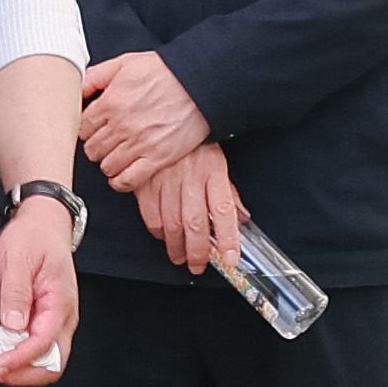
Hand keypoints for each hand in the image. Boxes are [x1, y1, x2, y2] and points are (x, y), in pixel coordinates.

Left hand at [0, 188, 81, 384]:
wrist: (43, 223)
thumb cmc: (34, 236)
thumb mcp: (18, 257)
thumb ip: (15, 292)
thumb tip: (13, 325)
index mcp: (60, 302)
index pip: (44, 344)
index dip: (19, 360)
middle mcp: (63, 317)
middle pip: (51, 364)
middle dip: (20, 373)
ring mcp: (56, 321)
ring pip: (44, 362)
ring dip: (18, 369)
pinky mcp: (45, 321)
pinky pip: (36, 350)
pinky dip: (17, 358)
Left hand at [77, 50, 210, 191]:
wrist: (200, 83)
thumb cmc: (165, 72)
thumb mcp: (125, 64)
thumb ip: (96, 76)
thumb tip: (76, 88)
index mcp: (111, 103)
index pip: (81, 128)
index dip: (87, 129)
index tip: (94, 129)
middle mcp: (122, 126)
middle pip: (92, 149)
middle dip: (96, 146)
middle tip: (106, 141)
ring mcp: (140, 144)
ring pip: (106, 166)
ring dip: (108, 162)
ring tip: (116, 154)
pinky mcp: (158, 158)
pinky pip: (128, 180)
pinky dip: (121, 181)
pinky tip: (122, 173)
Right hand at [139, 140, 248, 277]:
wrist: (164, 120)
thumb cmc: (194, 146)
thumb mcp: (218, 163)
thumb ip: (229, 193)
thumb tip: (242, 219)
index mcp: (213, 171)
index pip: (224, 210)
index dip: (228, 238)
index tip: (231, 258)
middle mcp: (190, 177)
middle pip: (195, 224)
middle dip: (198, 252)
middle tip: (199, 265)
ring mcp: (166, 181)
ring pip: (172, 225)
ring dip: (177, 247)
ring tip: (181, 257)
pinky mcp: (145, 183)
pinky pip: (151, 216)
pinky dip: (158, 233)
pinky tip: (165, 237)